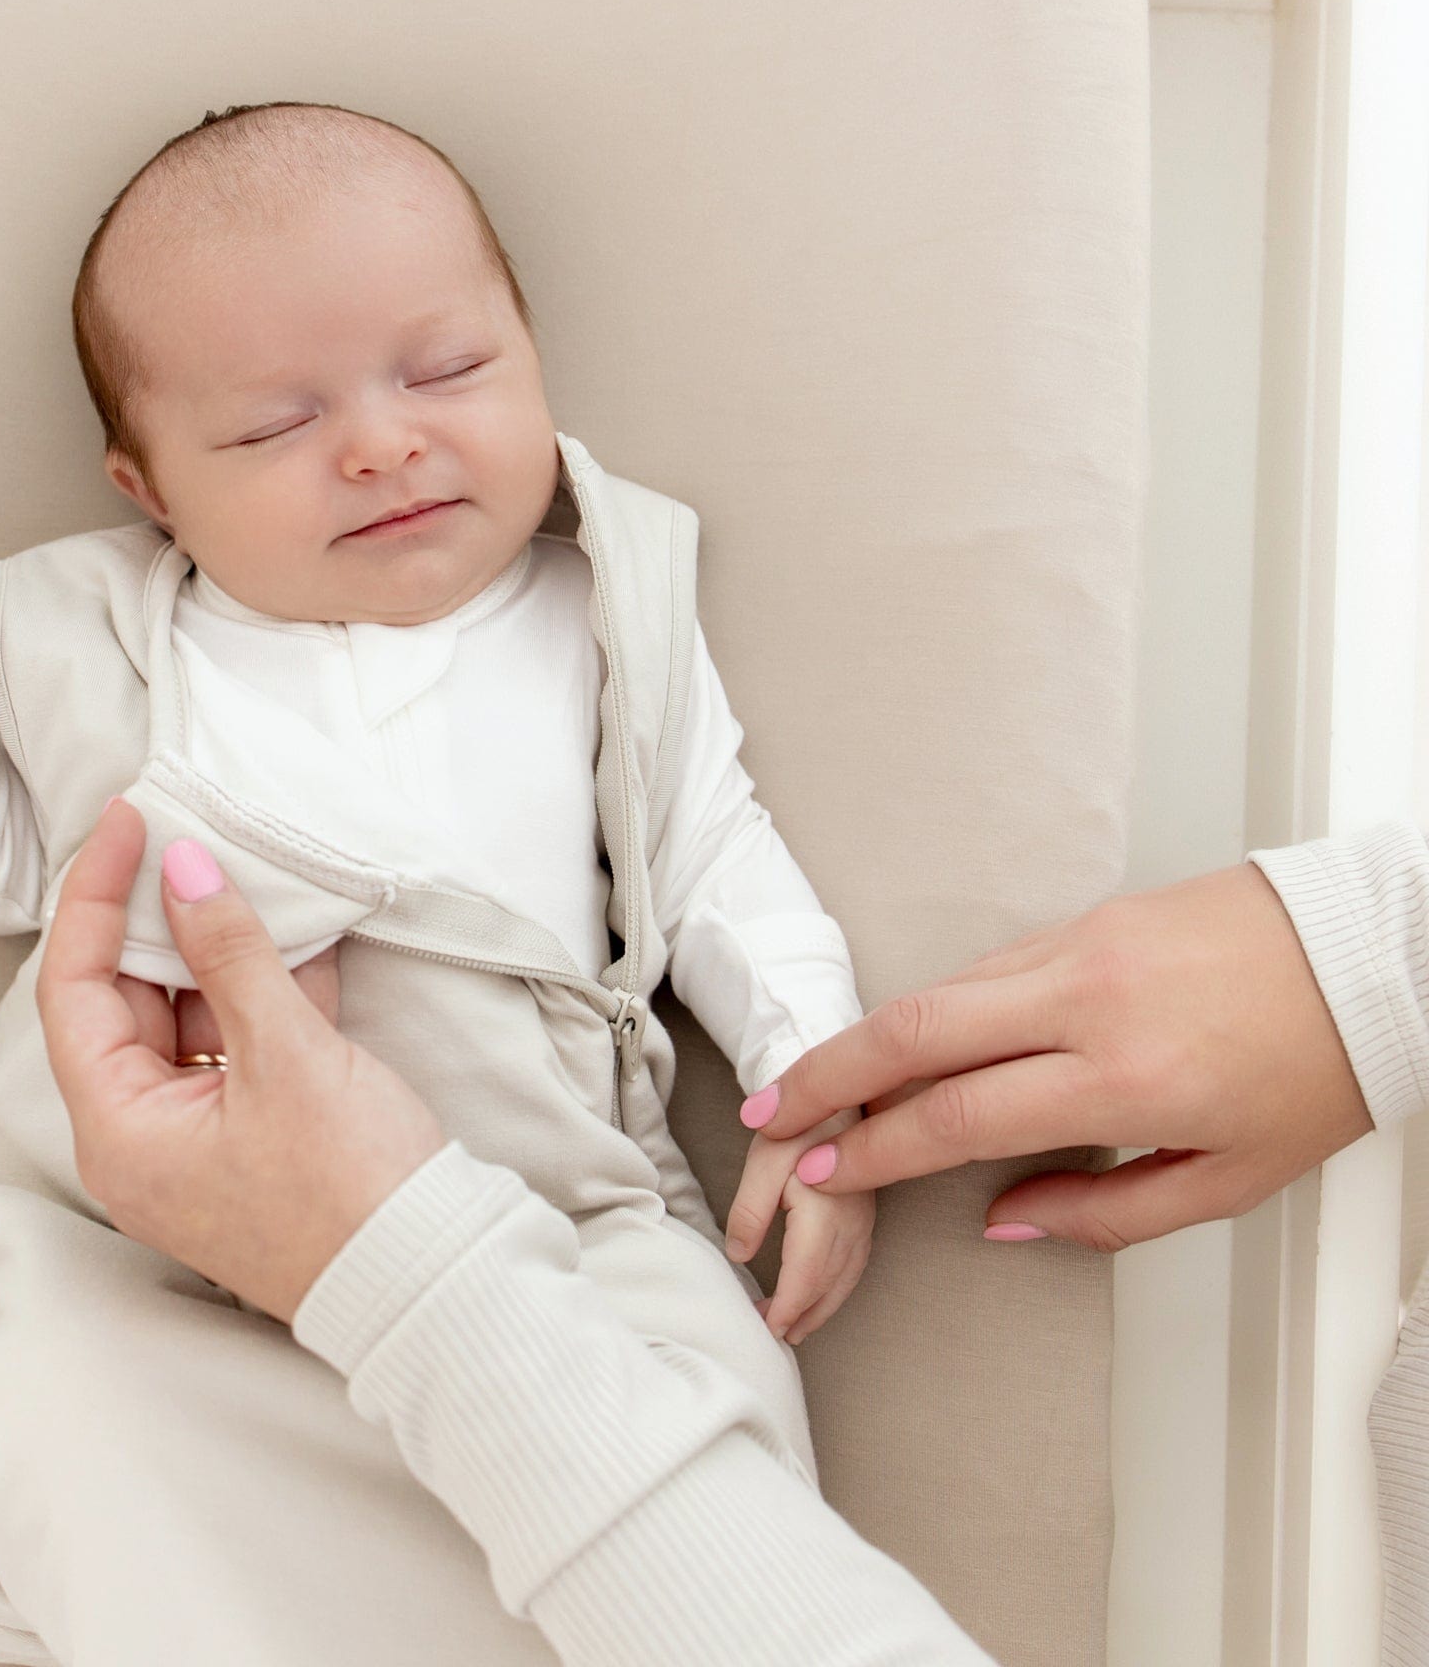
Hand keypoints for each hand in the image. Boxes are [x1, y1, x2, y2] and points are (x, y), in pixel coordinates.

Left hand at [33, 799, 444, 1322]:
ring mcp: (200, 1141)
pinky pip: (240, 1044)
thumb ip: (228, 951)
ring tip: (248, 872)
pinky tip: (298, 934)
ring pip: (188, 1016)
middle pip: (125, 1000)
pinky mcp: (256, 1136)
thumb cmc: (351, 1193)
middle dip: (160, 916)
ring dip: (220, 948)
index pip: (73, 989)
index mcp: (119, 1131)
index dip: (92, 896)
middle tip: (190, 836)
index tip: (129, 824)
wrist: (435, 1282)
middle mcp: (144, 1140)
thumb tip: (183, 869)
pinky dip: (264, 990)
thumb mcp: (287, 1054)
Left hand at [724, 1106, 873, 1344]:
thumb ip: (750, 1209)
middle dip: (802, 1316)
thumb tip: (738, 1255)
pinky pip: (855, 1265)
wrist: (835, 1094)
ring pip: (846, 1280)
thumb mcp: (762, 1159)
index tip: (766, 1328)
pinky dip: (836, 1289)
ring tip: (794, 1329)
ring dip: (820, 1308)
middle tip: (773, 1337)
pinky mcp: (865, 1214)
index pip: (807, 1274)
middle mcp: (853, 1221)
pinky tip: (820, 1295)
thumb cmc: (796, 1124)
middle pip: (829, 1285)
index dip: (787, 1306)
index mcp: (827, 1210)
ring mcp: (864, 1219)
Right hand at [747, 861, 1374, 1251]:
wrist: (1372, 954)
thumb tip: (1002, 1220)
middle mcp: (1087, 1000)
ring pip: (941, 989)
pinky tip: (909, 1040)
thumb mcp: (1231, 1178)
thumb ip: (1105, 1211)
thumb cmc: (1315, 1070)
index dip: (878, 1146)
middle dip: (827, 1072)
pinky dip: (934, 1007)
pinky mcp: (1086, 918)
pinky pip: (984, 966)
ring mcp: (1081, 946)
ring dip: (868, 1036)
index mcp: (1126, 1077)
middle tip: (770, 1107)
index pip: (961, 1114)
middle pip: (915, 1030)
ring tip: (818, 1079)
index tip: (827, 1166)